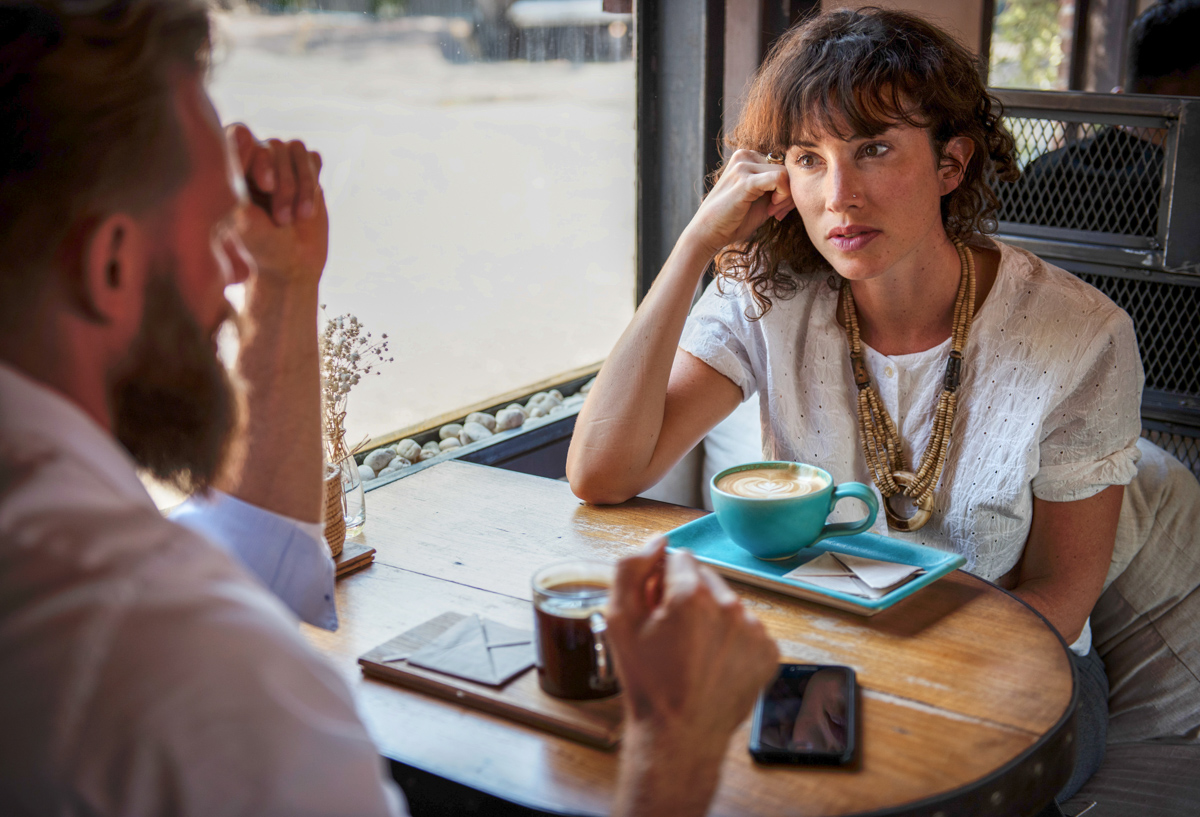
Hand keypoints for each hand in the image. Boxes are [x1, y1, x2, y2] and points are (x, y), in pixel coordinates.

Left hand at [226, 123, 328, 286]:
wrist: (291, 266)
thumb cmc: (259, 245)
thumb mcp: (240, 214)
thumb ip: (236, 174)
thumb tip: (241, 133)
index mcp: (230, 167)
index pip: (239, 135)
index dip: (257, 156)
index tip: (264, 186)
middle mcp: (254, 160)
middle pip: (273, 145)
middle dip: (284, 184)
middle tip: (281, 218)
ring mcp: (281, 165)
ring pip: (295, 149)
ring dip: (300, 186)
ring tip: (296, 217)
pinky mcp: (306, 172)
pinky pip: (313, 158)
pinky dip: (311, 184)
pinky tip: (306, 210)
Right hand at [608, 538, 778, 747]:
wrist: (680, 734)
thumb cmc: (648, 681)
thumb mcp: (619, 620)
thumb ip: (631, 568)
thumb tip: (657, 542)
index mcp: (692, 594)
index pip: (679, 558)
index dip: (661, 581)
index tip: (655, 608)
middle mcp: (730, 606)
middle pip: (704, 579)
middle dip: (687, 596)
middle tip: (671, 634)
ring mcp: (754, 630)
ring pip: (726, 603)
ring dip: (710, 617)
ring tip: (692, 652)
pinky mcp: (769, 651)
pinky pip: (746, 628)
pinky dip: (731, 639)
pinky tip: (712, 662)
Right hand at [681, 149, 793, 258]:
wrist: (708, 234)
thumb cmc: (733, 220)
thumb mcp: (760, 199)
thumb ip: (777, 188)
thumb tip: (803, 182)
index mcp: (746, 157)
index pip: (782, 163)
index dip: (787, 187)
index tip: (779, 208)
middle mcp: (744, 155)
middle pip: (786, 168)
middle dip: (788, 193)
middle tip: (778, 213)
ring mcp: (743, 165)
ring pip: (786, 174)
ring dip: (786, 197)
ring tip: (774, 212)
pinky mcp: (744, 180)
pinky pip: (780, 179)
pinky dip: (782, 196)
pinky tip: (771, 209)